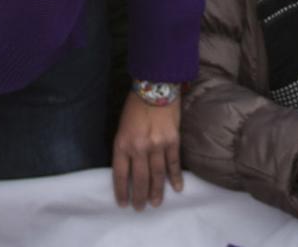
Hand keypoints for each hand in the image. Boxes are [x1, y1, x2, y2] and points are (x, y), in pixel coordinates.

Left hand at [112, 92, 181, 209]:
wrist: (155, 87)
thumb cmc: (135, 107)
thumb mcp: (122, 127)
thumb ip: (125, 147)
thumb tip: (129, 169)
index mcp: (122, 143)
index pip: (120, 174)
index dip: (121, 191)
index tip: (123, 204)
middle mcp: (139, 147)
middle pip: (140, 179)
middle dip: (139, 196)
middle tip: (140, 209)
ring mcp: (157, 145)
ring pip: (157, 175)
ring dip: (157, 192)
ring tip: (155, 204)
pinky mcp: (172, 141)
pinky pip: (174, 163)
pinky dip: (175, 177)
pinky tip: (177, 189)